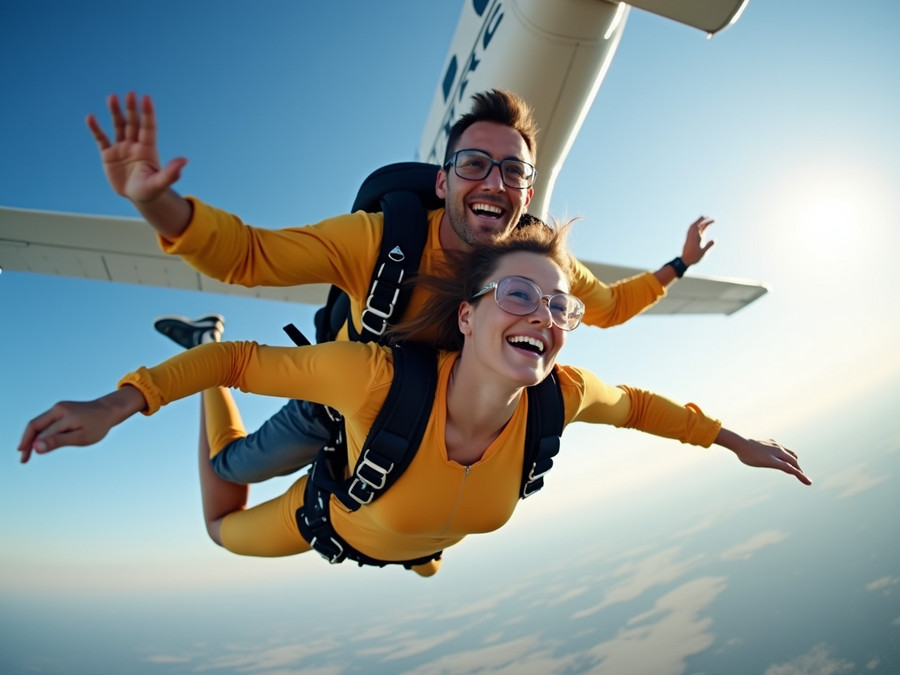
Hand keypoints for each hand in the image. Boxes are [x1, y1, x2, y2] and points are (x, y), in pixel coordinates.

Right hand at [18, 388, 144, 463]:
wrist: (109, 410)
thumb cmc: (98, 426)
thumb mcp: (80, 437)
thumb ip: (58, 441)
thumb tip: (36, 447)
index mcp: (62, 414)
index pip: (41, 432)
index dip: (30, 446)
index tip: (24, 460)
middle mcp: (58, 408)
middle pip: (34, 426)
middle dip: (26, 442)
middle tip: (23, 459)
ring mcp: (59, 408)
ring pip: (39, 424)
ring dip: (32, 438)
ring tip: (27, 454)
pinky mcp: (61, 410)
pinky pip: (46, 422)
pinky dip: (40, 433)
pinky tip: (39, 444)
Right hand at [86, 92, 186, 203]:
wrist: (139, 197)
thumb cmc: (152, 190)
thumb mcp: (160, 183)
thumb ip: (171, 173)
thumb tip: (185, 161)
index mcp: (149, 149)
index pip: (148, 127)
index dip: (148, 113)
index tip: (146, 98)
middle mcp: (135, 145)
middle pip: (134, 123)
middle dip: (132, 109)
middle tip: (131, 94)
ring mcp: (121, 148)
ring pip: (119, 126)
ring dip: (116, 112)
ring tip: (112, 97)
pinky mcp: (108, 155)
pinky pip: (101, 139)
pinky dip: (96, 129)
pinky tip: (90, 117)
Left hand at [681, 216, 714, 265]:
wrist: (684, 261)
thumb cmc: (694, 258)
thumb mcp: (703, 252)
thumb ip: (709, 246)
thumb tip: (715, 240)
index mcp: (695, 238)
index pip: (699, 227)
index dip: (705, 222)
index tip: (712, 219)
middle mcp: (691, 236)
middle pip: (695, 225)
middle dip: (700, 219)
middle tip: (707, 216)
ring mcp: (689, 237)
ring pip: (692, 227)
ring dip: (698, 222)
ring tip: (703, 219)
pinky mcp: (688, 240)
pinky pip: (691, 231)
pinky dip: (696, 227)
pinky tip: (699, 227)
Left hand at [730, 436, 811, 485]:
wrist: (739, 443)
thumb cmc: (750, 456)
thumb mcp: (767, 462)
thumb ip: (782, 466)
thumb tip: (795, 471)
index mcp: (779, 455)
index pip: (793, 468)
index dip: (801, 476)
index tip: (809, 483)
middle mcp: (779, 449)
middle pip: (792, 460)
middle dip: (798, 469)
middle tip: (801, 476)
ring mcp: (774, 444)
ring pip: (788, 453)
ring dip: (792, 460)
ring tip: (793, 465)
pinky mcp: (768, 441)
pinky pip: (780, 448)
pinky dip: (784, 453)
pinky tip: (780, 454)